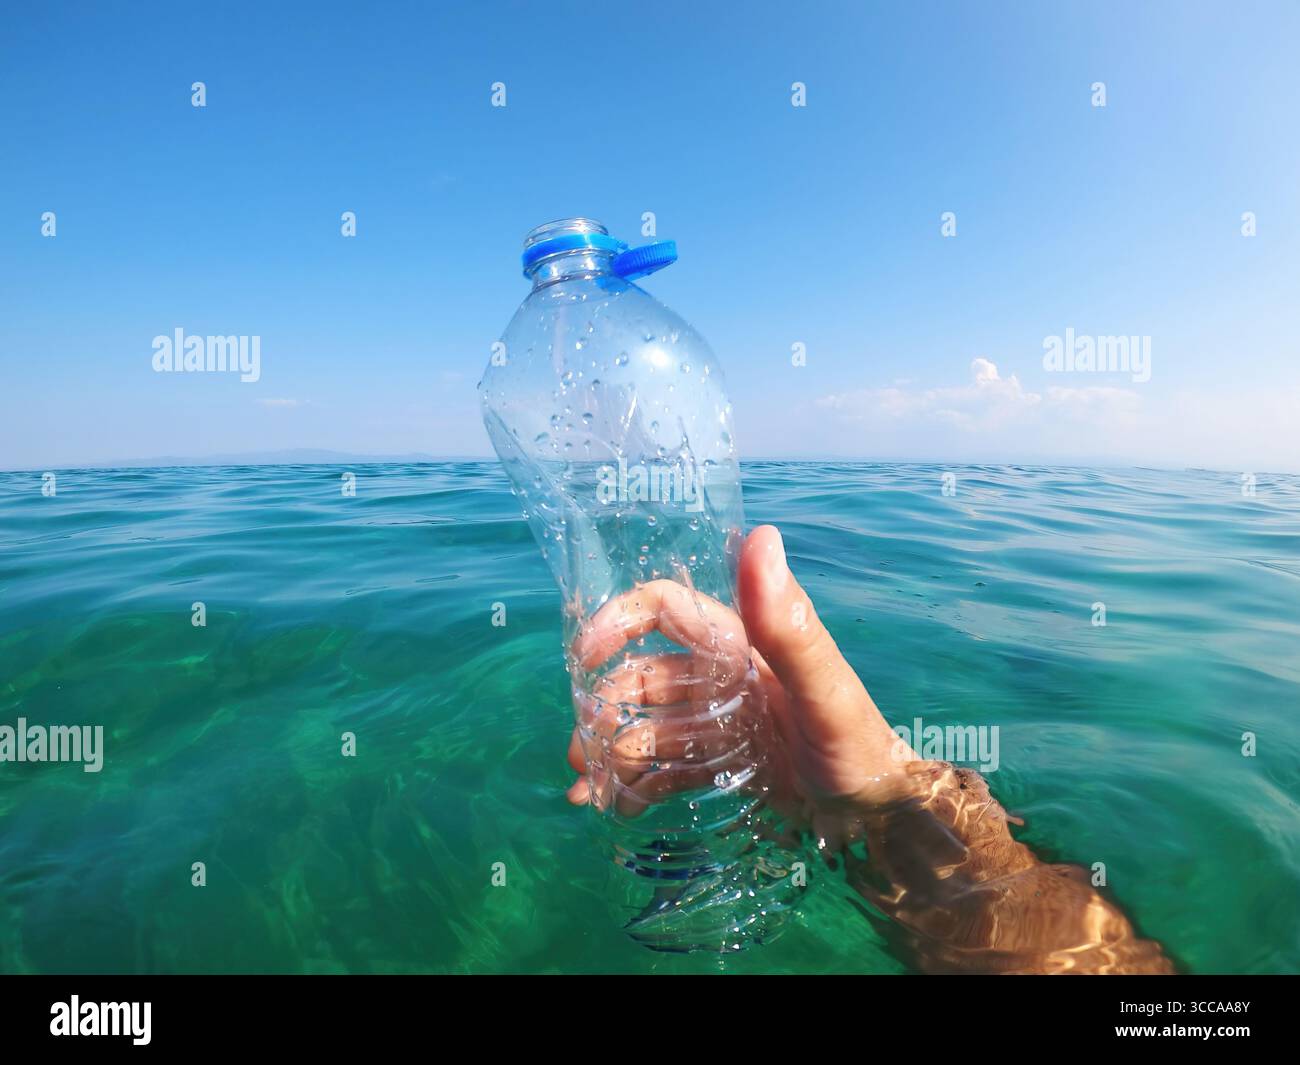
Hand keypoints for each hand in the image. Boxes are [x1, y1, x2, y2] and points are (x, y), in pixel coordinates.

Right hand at [563, 524, 908, 842]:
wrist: (883, 821)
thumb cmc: (860, 749)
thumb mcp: (825, 691)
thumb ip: (790, 625)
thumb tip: (760, 534)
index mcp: (743, 644)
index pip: (667, 608)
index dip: (619, 621)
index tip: (584, 656)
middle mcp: (725, 676)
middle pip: (645, 676)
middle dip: (605, 707)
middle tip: (578, 751)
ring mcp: (723, 722)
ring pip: (648, 727)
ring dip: (612, 753)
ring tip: (587, 793)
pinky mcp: (726, 765)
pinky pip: (666, 768)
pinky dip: (637, 786)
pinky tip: (618, 809)